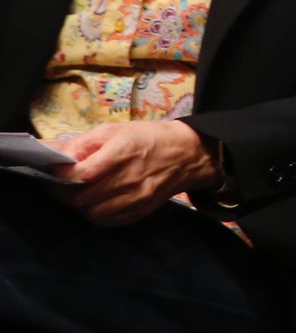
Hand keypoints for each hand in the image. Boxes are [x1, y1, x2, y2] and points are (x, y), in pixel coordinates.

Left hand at [48, 120, 220, 225]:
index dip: (60, 177)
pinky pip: (106, 221)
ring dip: (81, 205)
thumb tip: (53, 155)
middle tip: (63, 184)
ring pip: (91, 213)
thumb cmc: (147, 138)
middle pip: (82, 198)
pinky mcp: (140, 212)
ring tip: (83, 192)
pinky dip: (96, 213)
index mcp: (123, 152)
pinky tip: (99, 200)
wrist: (185, 155)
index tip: (53, 173)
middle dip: (66, 192)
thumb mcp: (114, 130)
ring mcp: (136, 198)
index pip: (81, 174)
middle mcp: (130, 178)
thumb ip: (82, 143)